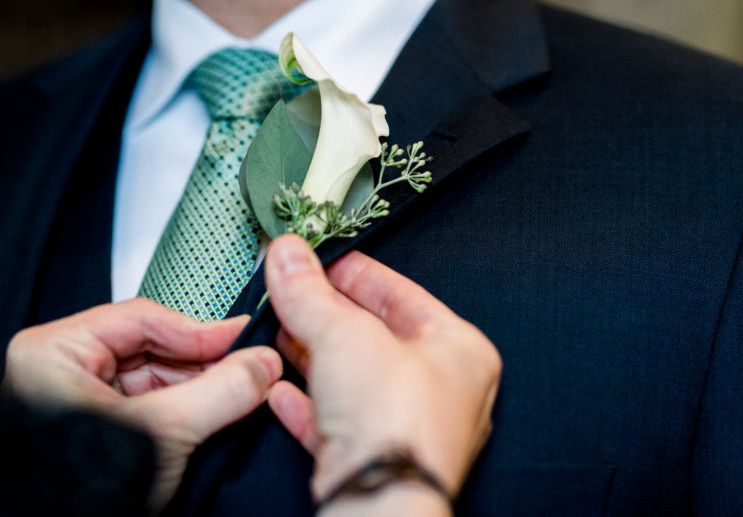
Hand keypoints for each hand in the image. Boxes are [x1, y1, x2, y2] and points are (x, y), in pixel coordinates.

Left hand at [2, 298, 282, 510]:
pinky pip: (155, 406)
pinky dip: (190, 410)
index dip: (202, 331)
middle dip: (207, 364)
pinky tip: (221, 413)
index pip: (144, 319)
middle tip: (254, 370)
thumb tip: (264, 365)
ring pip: (160, 378)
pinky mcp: (103, 428)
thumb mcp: (157, 434)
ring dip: (204, 388)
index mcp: (55, 352)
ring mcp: (83, 400)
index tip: (246, 341)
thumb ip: (218, 392)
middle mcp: (65, 370)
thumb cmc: (68, 494)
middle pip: (155, 348)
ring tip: (244, 393)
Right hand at [264, 236, 500, 514]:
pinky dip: (307, 405)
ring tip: (279, 330)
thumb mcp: (345, 333)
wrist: (380, 502)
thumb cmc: (395, 418)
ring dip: (313, 357)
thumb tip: (289, 255)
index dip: (361, 275)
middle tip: (293, 290)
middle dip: (329, 316)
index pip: (406, 297)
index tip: (325, 260)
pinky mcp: (375, 465)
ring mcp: (408, 432)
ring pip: (355, 382)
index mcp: (461, 352)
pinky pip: (338, 425)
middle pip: (378, 339)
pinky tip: (277, 389)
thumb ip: (311, 293)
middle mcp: (443, 393)